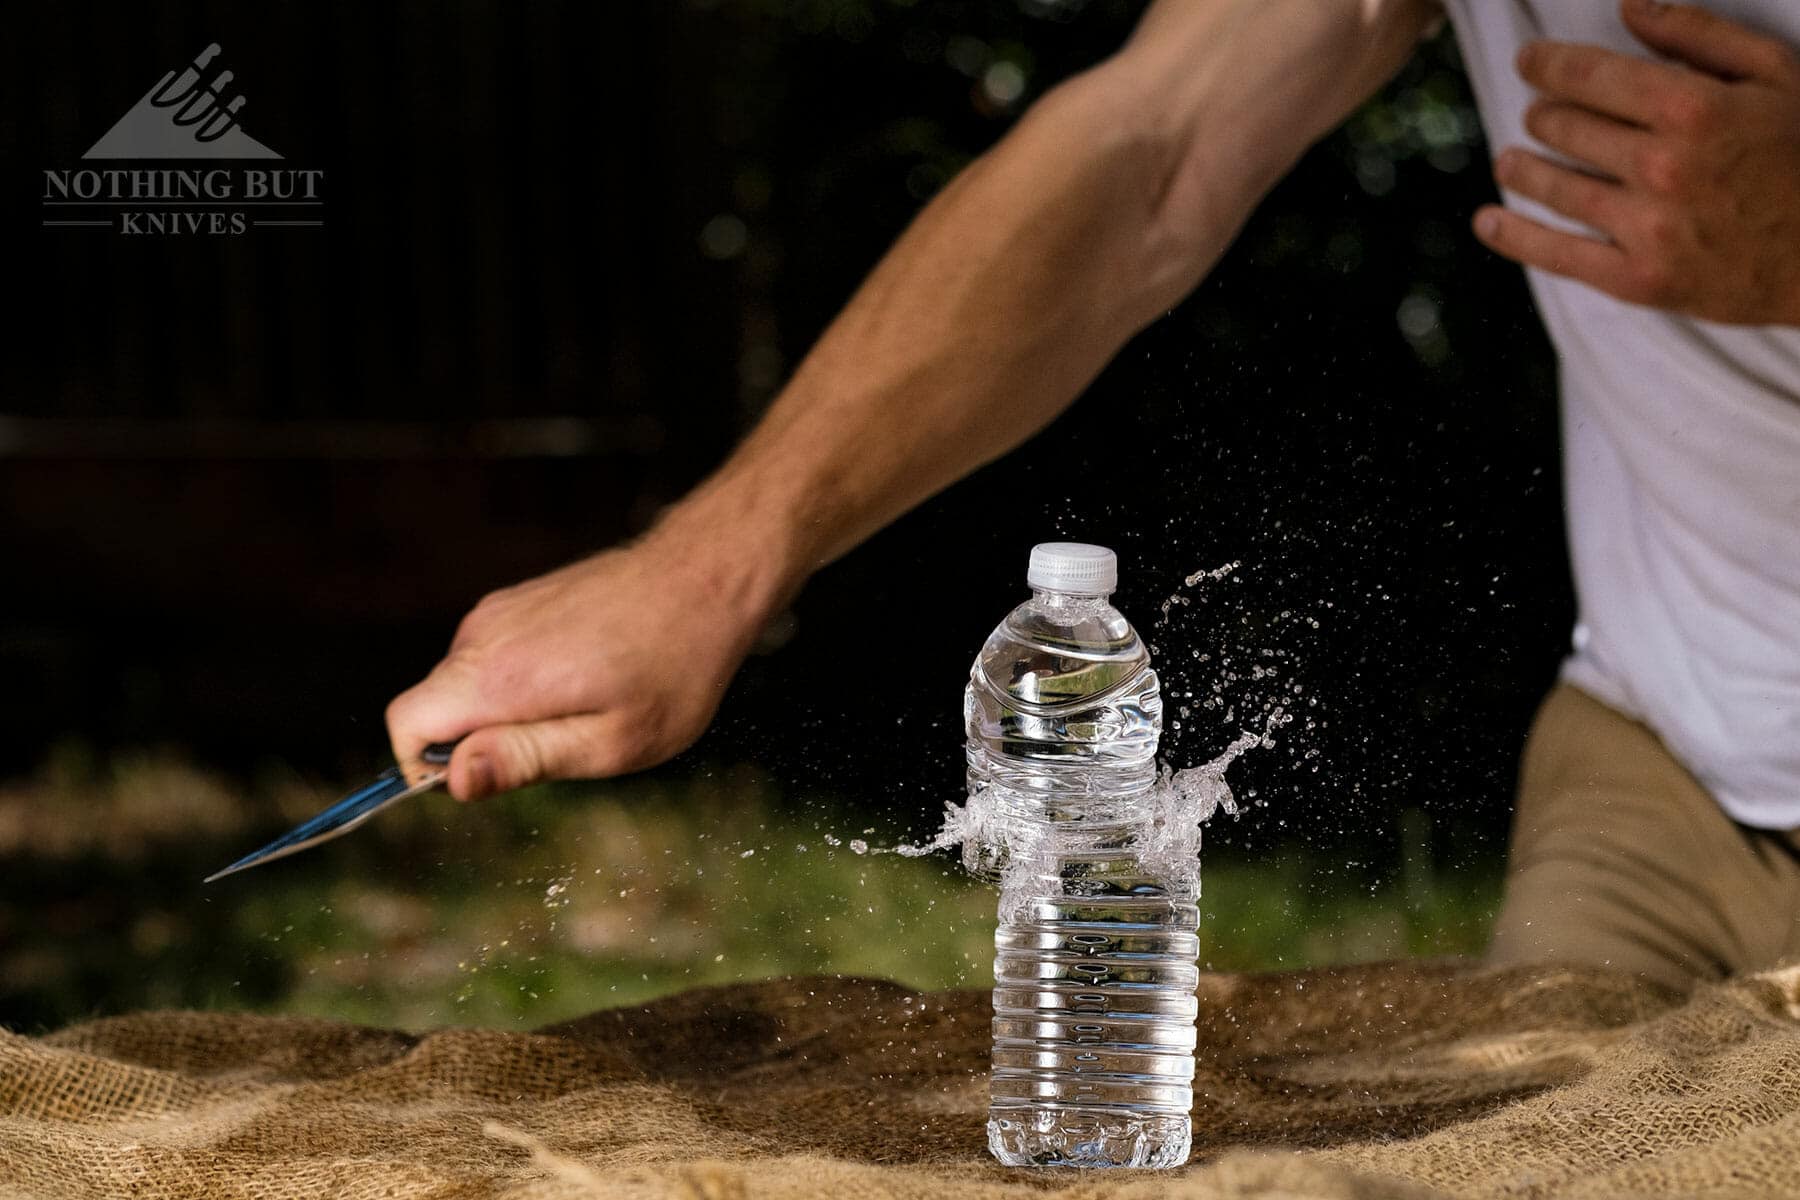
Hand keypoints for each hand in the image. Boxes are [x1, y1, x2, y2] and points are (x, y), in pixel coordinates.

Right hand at [385, 521, 779, 800]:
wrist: (707, 576)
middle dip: (480, 741)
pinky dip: (524, 680)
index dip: (427, 767)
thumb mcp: (610, 740)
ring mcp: (500, 610)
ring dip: (508, 711)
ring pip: (467, 683)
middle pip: (434, 706)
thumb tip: (452, 782)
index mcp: (496, 674)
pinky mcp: (520, 599)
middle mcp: (483, 634)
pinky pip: (494, 656)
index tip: (491, 775)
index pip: (403, 725)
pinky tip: (590, 675)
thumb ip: (523, 759)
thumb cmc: (673, 668)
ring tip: (589, 704)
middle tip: (565, 740)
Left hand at [1473, 0, 1799, 325]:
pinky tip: (1487, 222)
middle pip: (1564, 128)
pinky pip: (1558, 255)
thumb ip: (1698, 36)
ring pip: (1553, 186)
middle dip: (1544, 115)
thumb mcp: (1775, 74)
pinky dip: (1514, 235)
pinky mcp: (1640, 280)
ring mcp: (1647, 228)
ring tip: (1511, 161)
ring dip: (1523, 168)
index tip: (1528, 61)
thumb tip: (1629, 7)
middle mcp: (1662, 166)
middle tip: (1538, 116)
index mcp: (1692, 108)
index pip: (1589, 75)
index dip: (1547, 64)